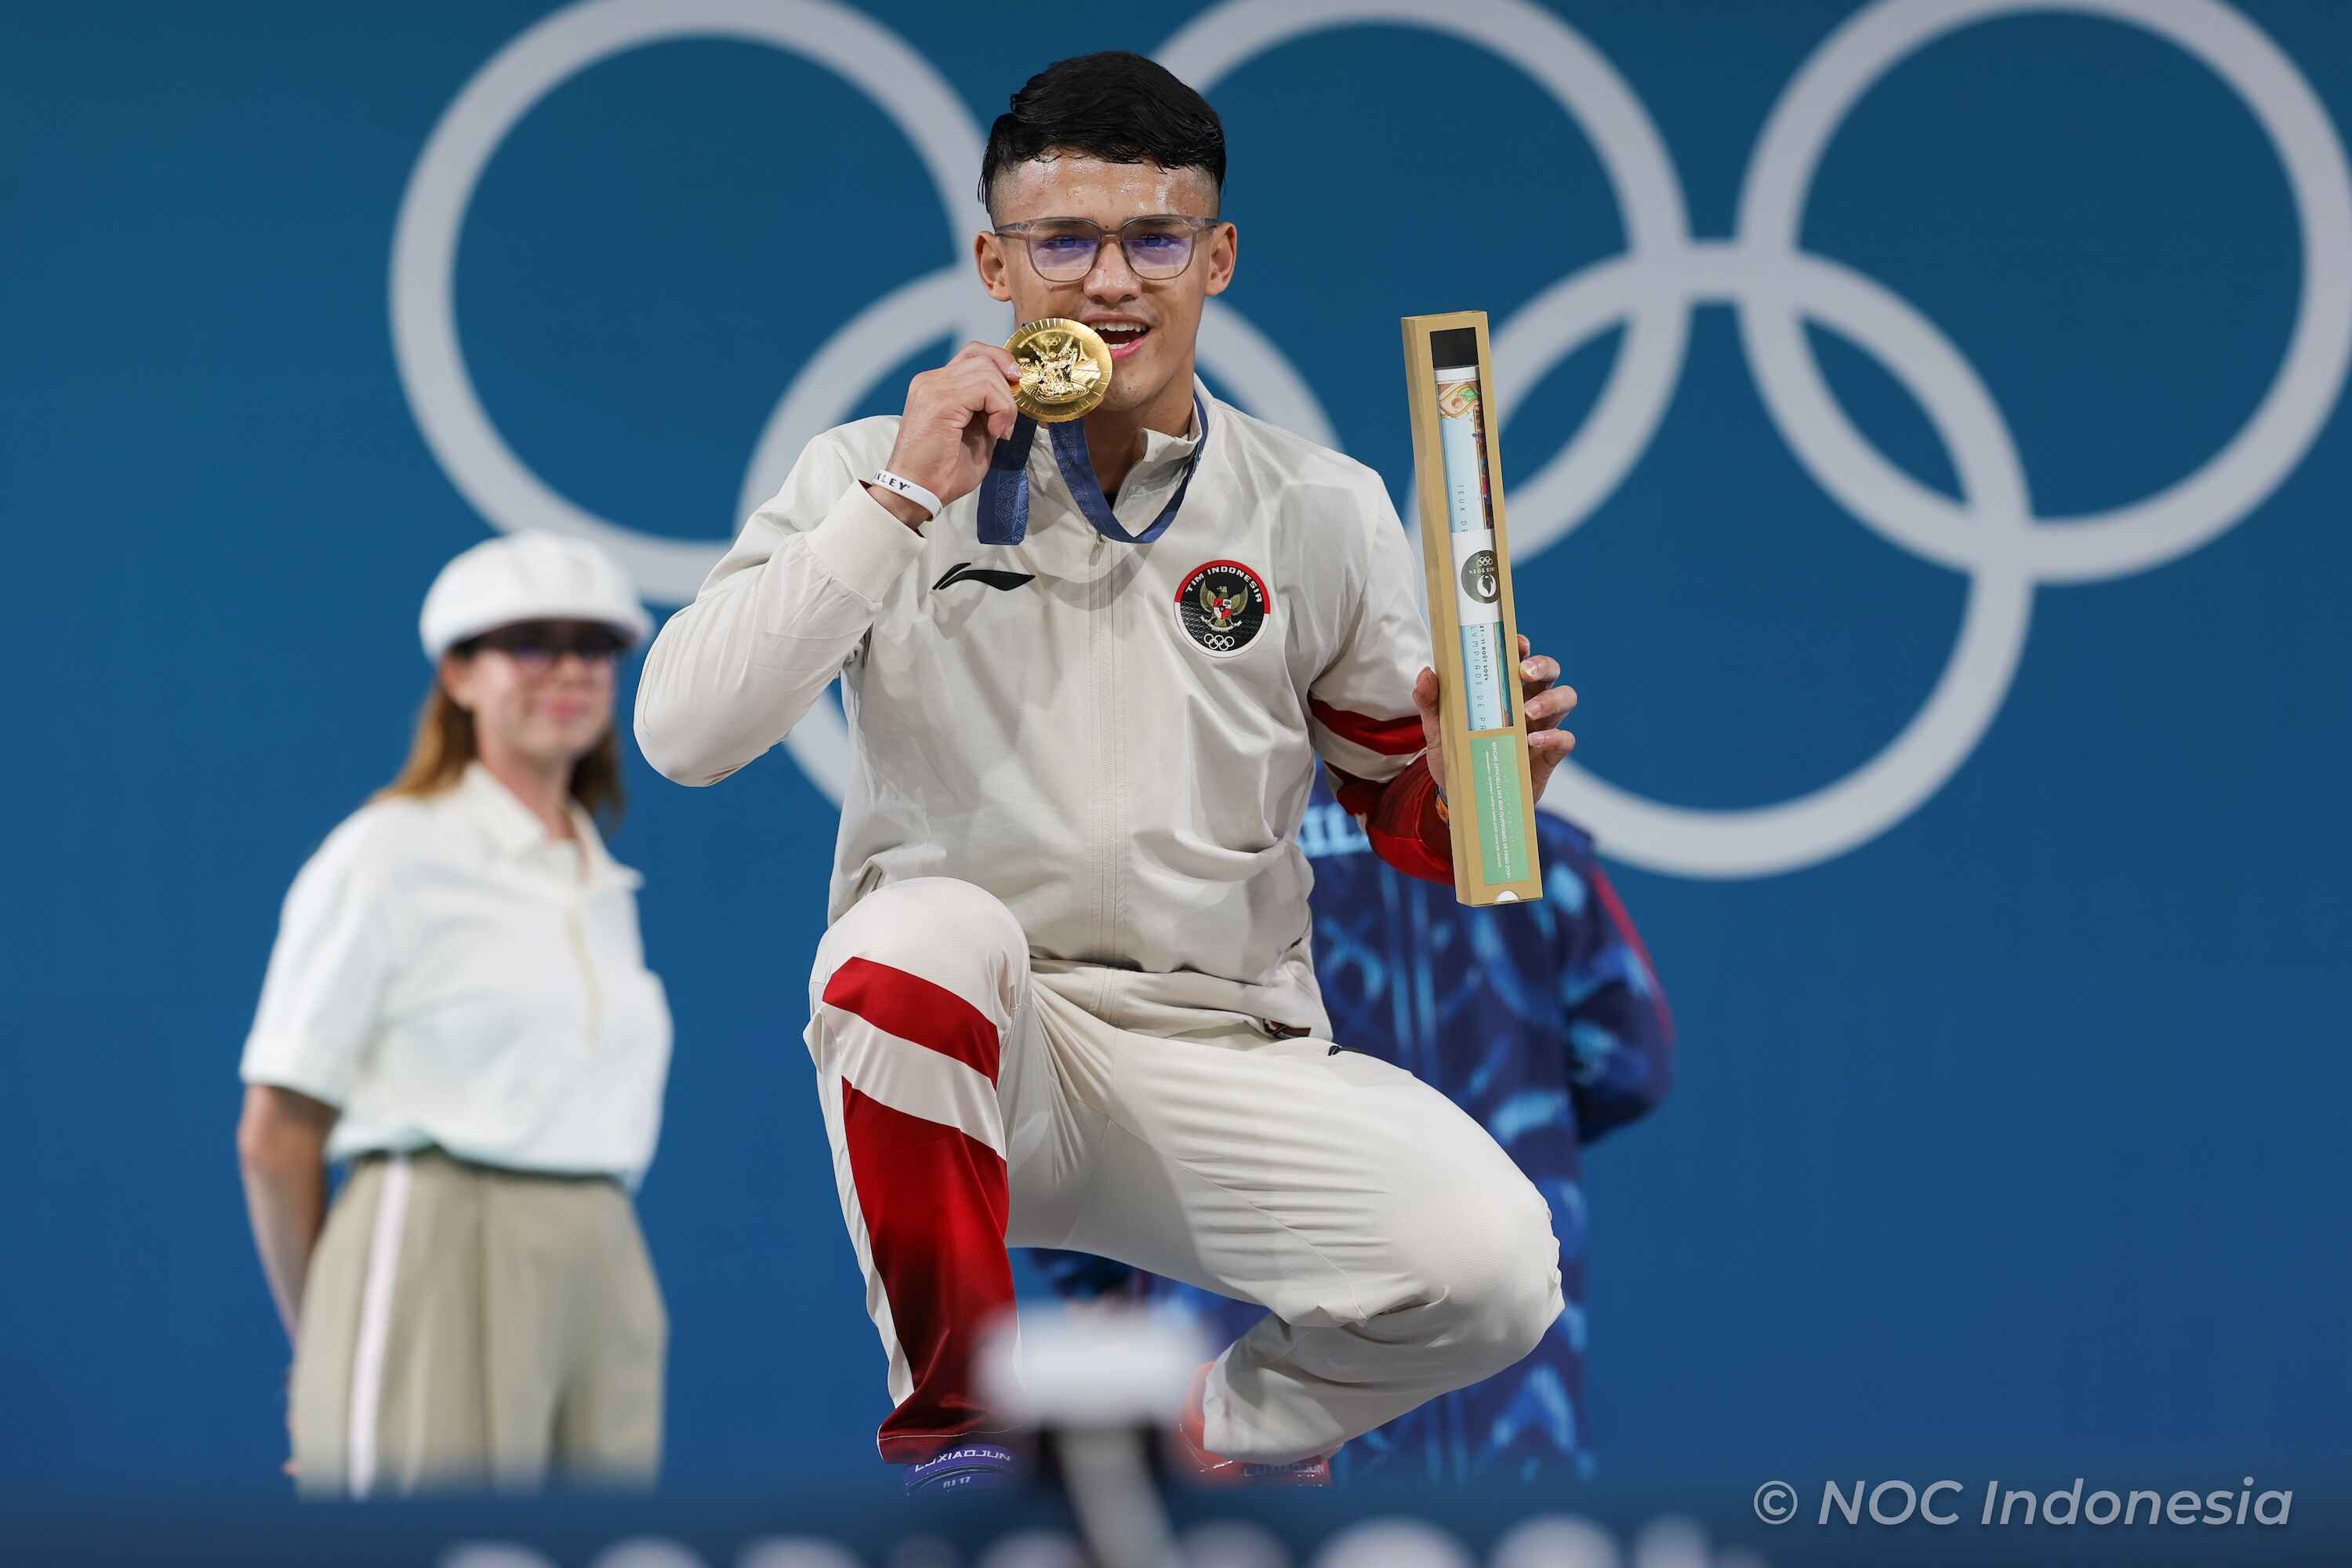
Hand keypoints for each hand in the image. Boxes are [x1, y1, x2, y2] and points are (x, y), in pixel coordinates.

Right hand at [868, 341, 1023, 523]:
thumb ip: (989, 410)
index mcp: (937, 385)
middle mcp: (931, 380)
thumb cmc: (943, 471)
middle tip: (1006, 422)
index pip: (974, 353)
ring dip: (1004, 403)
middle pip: (982, 357)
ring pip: (987, 371)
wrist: (917, 493)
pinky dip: (1000, 409)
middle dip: (1006, 387)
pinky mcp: (939, 400)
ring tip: (998, 430)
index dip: (1000, 364)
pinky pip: (984, 389)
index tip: (1015, 390)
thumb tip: (1012, 395)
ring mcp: (932, 387)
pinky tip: (995, 432)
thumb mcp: (976, 434)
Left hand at [1412, 635, 1578, 801]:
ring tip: (1527, 712)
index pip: (1520, 657)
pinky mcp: (1548, 755)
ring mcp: (1541, 727)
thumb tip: (1427, 673)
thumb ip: (1430, 702)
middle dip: (1543, 665)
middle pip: (1550, 672)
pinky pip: (1565, 739)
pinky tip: (1531, 741)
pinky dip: (1554, 737)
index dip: (1522, 646)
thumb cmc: (1455, 753)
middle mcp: (1527, 702)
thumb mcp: (1437, 728)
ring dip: (1551, 700)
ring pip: (1565, 698)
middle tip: (1524, 673)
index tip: (1516, 642)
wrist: (1460, 795)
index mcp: (1503, 688)